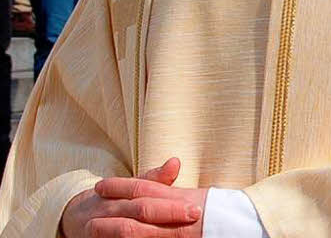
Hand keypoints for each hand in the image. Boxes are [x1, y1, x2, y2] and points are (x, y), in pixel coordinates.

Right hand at [61, 158, 204, 237]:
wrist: (72, 220)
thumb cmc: (112, 201)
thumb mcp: (129, 187)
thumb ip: (153, 179)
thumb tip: (175, 162)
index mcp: (115, 192)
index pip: (144, 192)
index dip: (170, 200)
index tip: (195, 206)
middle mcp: (106, 210)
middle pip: (138, 211)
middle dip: (168, 214)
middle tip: (193, 216)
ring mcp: (98, 228)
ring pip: (126, 231)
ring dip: (153, 233)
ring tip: (178, 234)